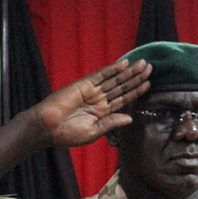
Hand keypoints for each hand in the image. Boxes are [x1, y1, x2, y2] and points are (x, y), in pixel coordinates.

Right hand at [33, 58, 151, 146]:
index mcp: (102, 113)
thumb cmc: (67, 134)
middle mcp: (98, 100)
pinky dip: (112, 69)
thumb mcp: (92, 132)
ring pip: (114, 79)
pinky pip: (100, 75)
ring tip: (143, 64)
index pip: (123, 100)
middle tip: (150, 67)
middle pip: (121, 86)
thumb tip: (130, 118)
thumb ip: (111, 124)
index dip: (135, 92)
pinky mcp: (83, 85)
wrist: (47, 128)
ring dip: (128, 72)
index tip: (149, 84)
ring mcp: (92, 91)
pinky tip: (124, 64)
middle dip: (136, 78)